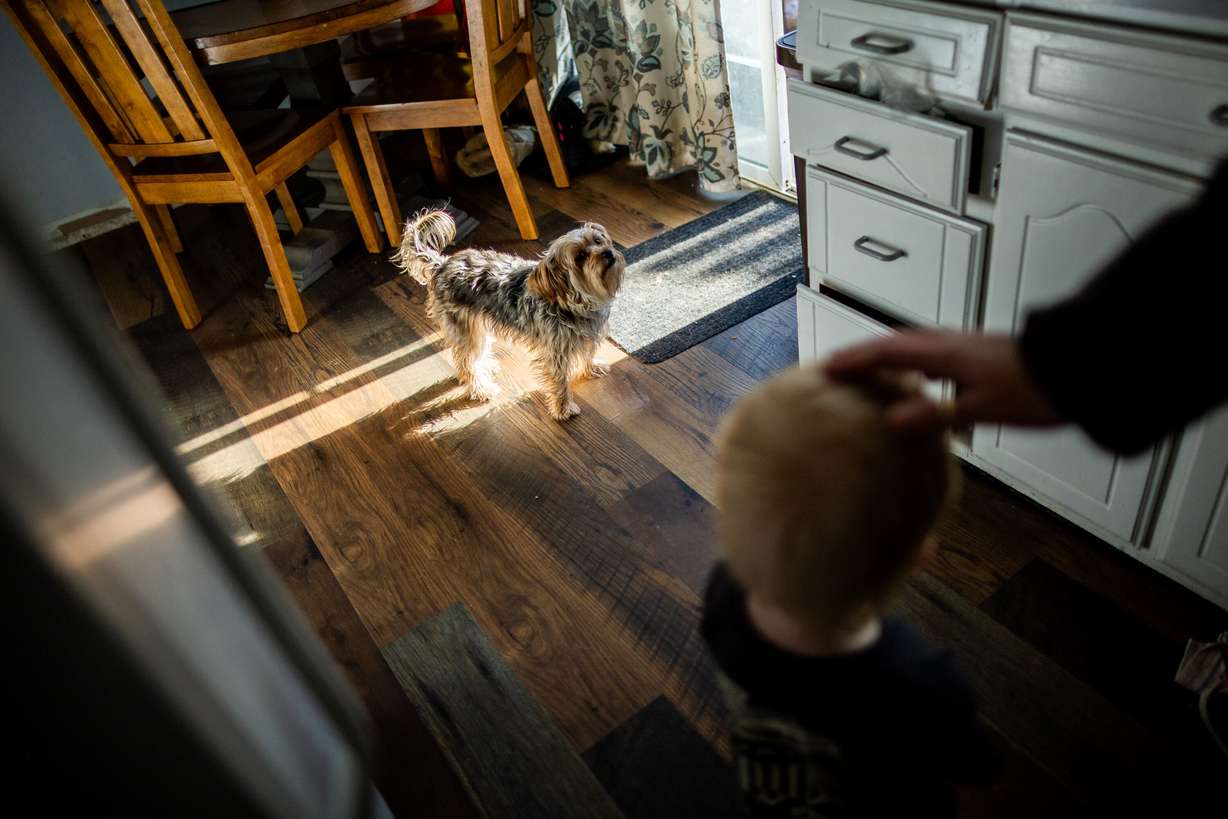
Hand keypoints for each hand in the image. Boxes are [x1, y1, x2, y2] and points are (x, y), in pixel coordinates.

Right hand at [823, 331, 1061, 433]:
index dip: (855, 359)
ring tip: (865, 372)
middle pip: (894, 343)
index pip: (887, 351)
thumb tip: (890, 419)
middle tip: (837, 367)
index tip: (826, 366)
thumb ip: (935, 413)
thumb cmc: (1034, 390)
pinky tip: (916, 378)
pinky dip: (910, 362)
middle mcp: (950, 344)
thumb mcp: (982, 408)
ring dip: (885, 356)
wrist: (1077, 369)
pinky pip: (930, 354)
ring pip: (912, 347)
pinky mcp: (977, 355)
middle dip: (863, 354)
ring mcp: (964, 347)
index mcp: (945, 353)